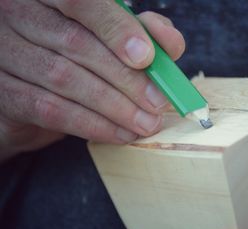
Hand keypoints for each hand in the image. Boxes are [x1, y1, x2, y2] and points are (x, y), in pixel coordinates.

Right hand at [0, 0, 184, 160]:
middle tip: (157, 102)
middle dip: (125, 78)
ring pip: (66, 78)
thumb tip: (170, 43)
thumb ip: (144, 32)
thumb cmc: (80, 56)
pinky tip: (120, 133)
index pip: (79, 1)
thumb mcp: (114, 36)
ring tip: (145, 123)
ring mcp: (7, 51)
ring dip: (114, 106)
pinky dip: (92, 124)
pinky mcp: (5, 92)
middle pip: (77, 43)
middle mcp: (19, 14)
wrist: (34, 90)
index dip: (116, 28)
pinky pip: (51, 109)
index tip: (147, 57)